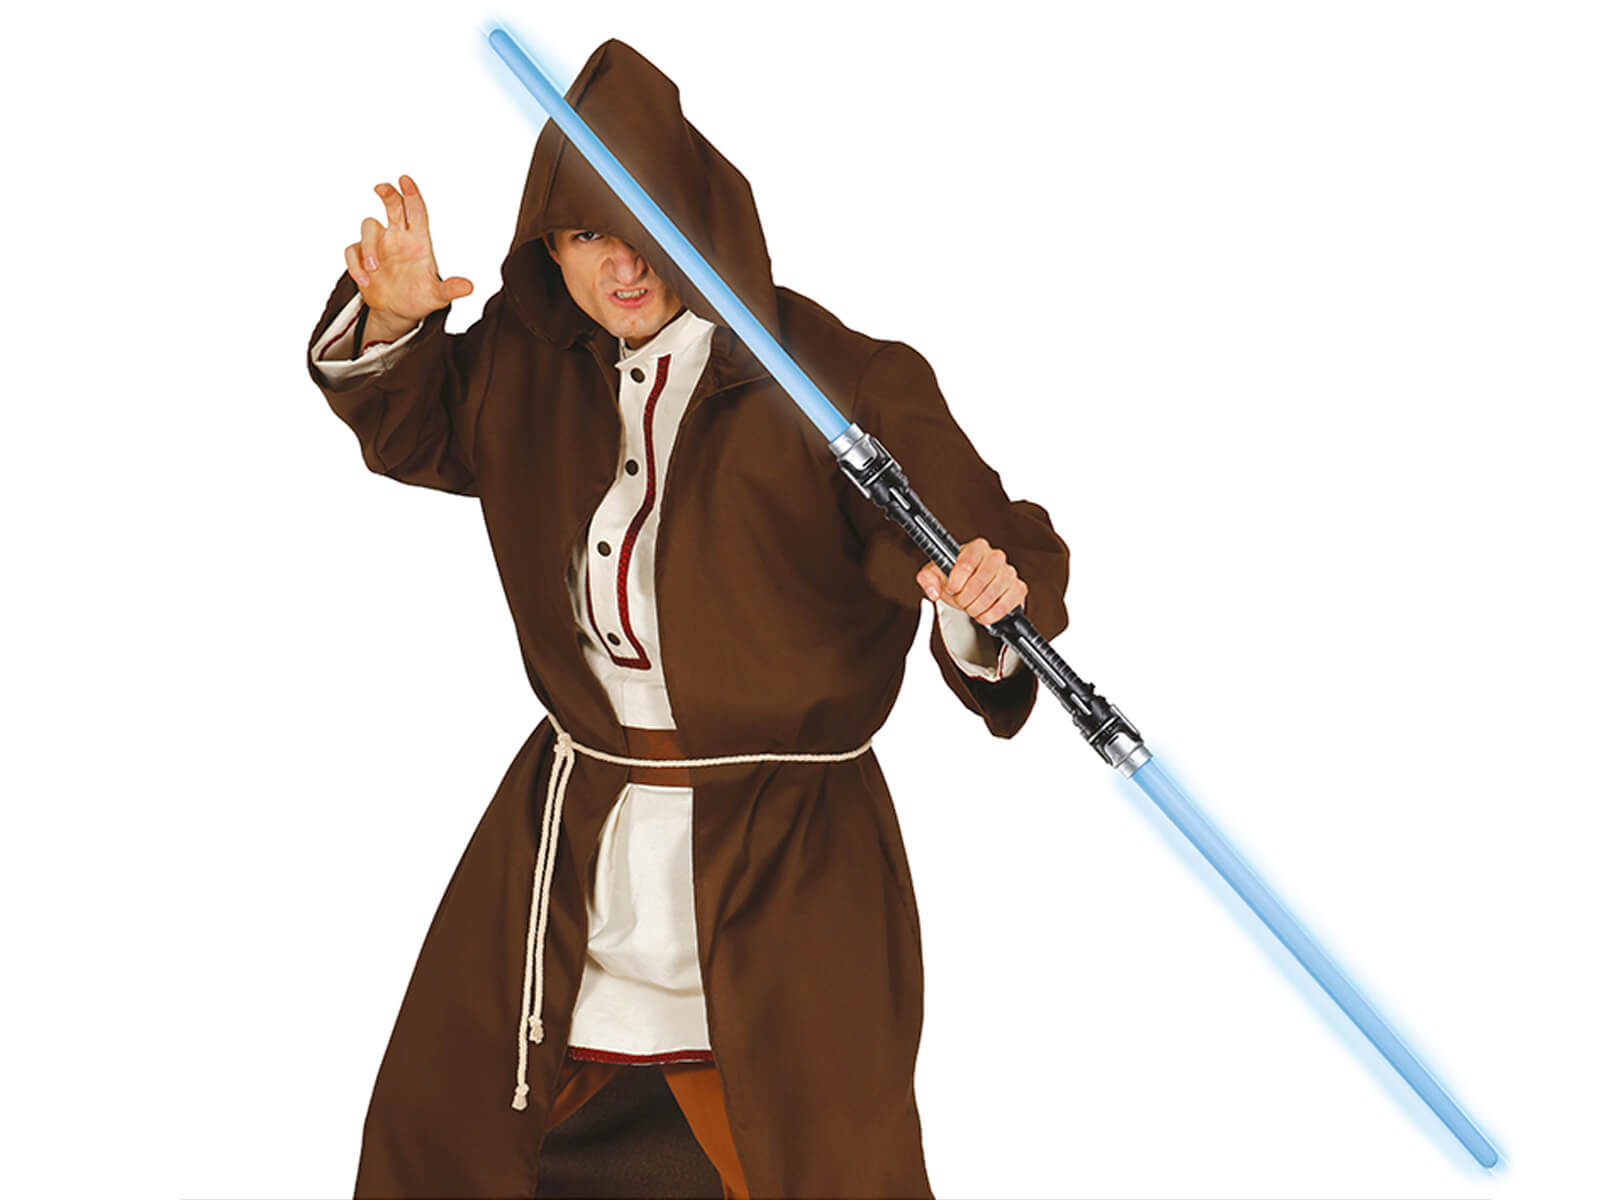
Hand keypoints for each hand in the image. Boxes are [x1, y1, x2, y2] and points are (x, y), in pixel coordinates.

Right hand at [342, 174, 473, 336]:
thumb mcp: (437, 296)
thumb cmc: (420, 298)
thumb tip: (469, 287)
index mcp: (418, 241)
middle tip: (381, 187)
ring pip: (369, 227)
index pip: (416, 211)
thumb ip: (450, 289)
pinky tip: (365, 282)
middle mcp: (397, 237)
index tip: (405, 179)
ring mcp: (378, 246)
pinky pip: (352, 251)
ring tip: (374, 269)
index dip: (411, 194)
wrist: (399, 313)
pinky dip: (355, 265)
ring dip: (369, 246)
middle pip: (392, 206)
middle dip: (388, 193)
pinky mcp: (362, 257)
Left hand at [917, 537, 1026, 625]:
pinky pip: (1003, 607)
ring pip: (989, 597)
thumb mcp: (934, 574)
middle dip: (964, 599)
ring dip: (975, 609)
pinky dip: (989, 616)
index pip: (965, 566)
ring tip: (970, 606)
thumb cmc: (955, 576)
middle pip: (977, 584)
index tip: (951, 589)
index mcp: (976, 548)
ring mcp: (1009, 573)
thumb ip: (927, 579)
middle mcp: (995, 557)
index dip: (955, 583)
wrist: (971, 585)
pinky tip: (982, 613)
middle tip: (960, 601)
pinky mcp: (1018, 589)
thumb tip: (933, 592)